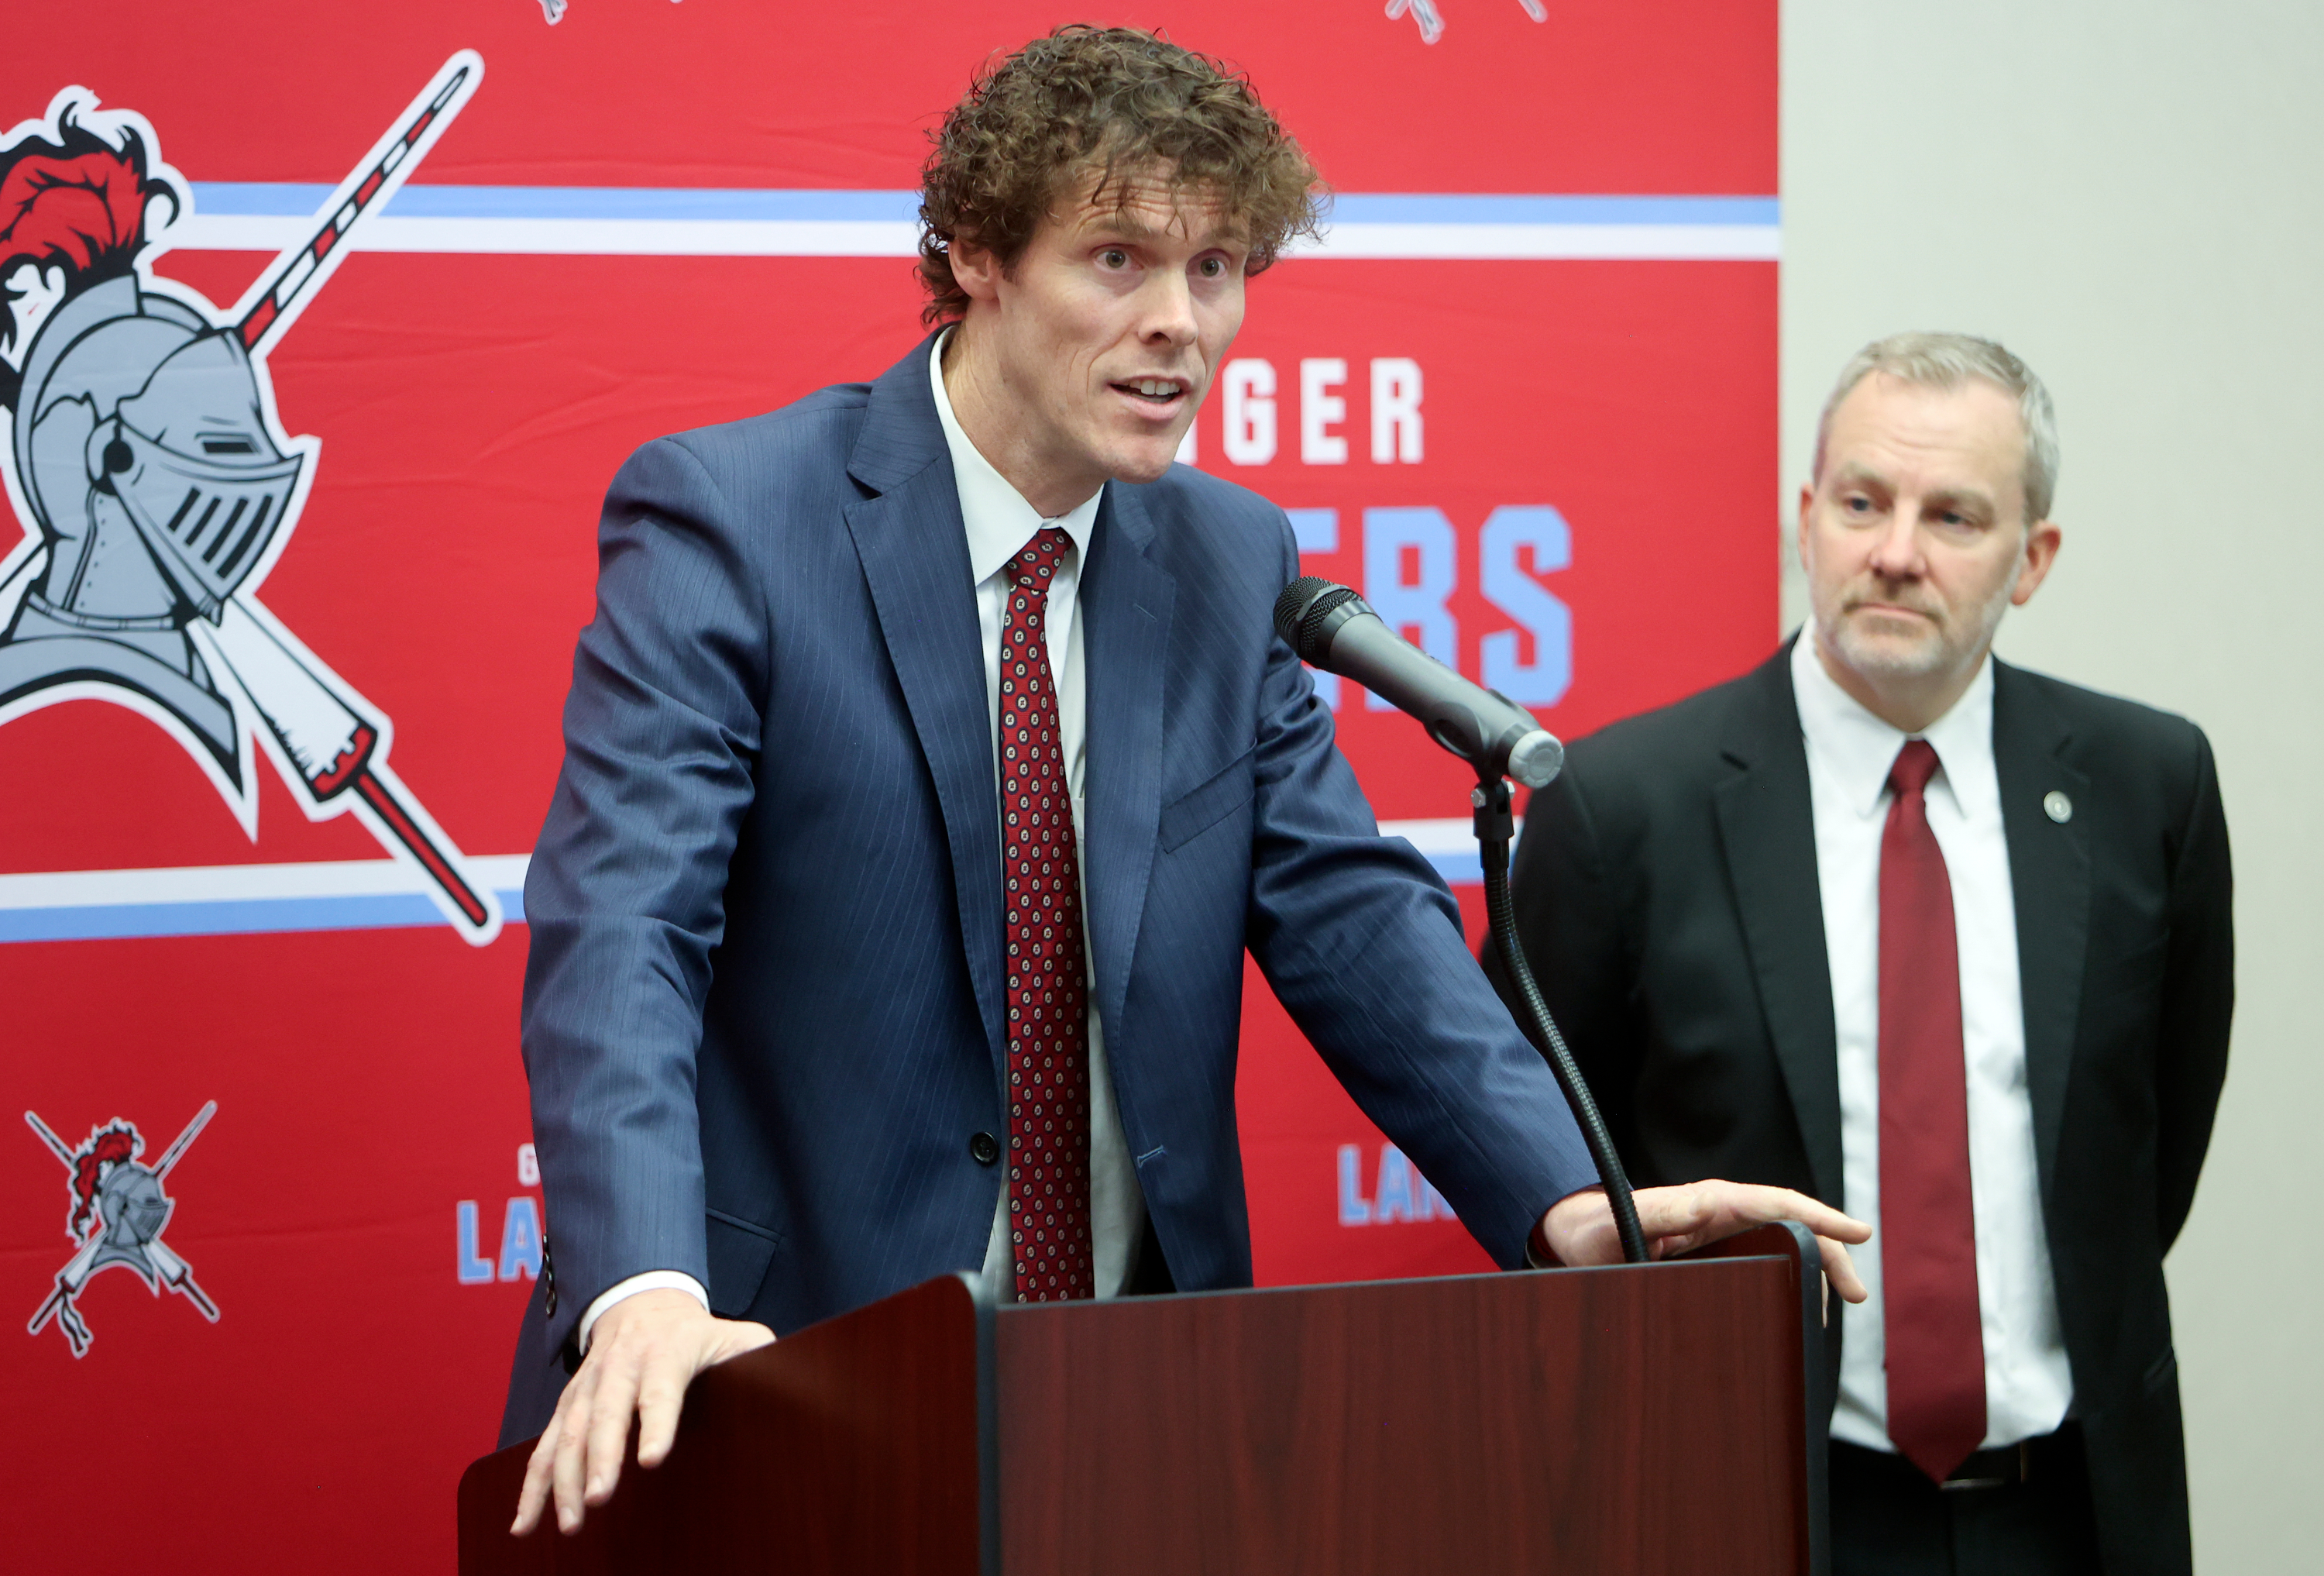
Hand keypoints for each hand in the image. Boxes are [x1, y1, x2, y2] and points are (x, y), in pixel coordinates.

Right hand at [511, 1288, 774, 1535]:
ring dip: (563, 1480)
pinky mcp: (566, 1406)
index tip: (652, 1459)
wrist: (639, 1301)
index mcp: (664, 1354)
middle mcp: (619, 1369)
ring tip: (571, 1523)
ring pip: (567, 1434)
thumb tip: (792, 1374)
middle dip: (599, 1459)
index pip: (661, 1391)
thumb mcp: (731, 1333)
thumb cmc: (695, 1332)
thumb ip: (757, 1353)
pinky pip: (543, 1448)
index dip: (656, 1424)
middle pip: (605, 1415)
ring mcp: (586, 1388)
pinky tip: (525, 1525)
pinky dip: (530, 1487)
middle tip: (599, 1500)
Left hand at [1541, 1180, 1869, 1303]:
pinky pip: (1766, 1252)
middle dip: (1829, 1251)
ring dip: (1816, 1264)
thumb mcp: (1620, 1222)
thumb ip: (1656, 1215)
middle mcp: (1719, 1210)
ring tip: (1838, 1301)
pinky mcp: (1716, 1246)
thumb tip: (1697, 1209)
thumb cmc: (1595, 1227)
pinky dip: (1793, 1272)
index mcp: (1706, 1201)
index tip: (1857, 1232)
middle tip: (1855, 1292)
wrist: (1575, 1232)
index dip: (1819, 1217)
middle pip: (1791, 1223)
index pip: (1775, 1203)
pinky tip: (1805, 1297)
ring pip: (1783, 1239)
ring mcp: (1720, 1228)